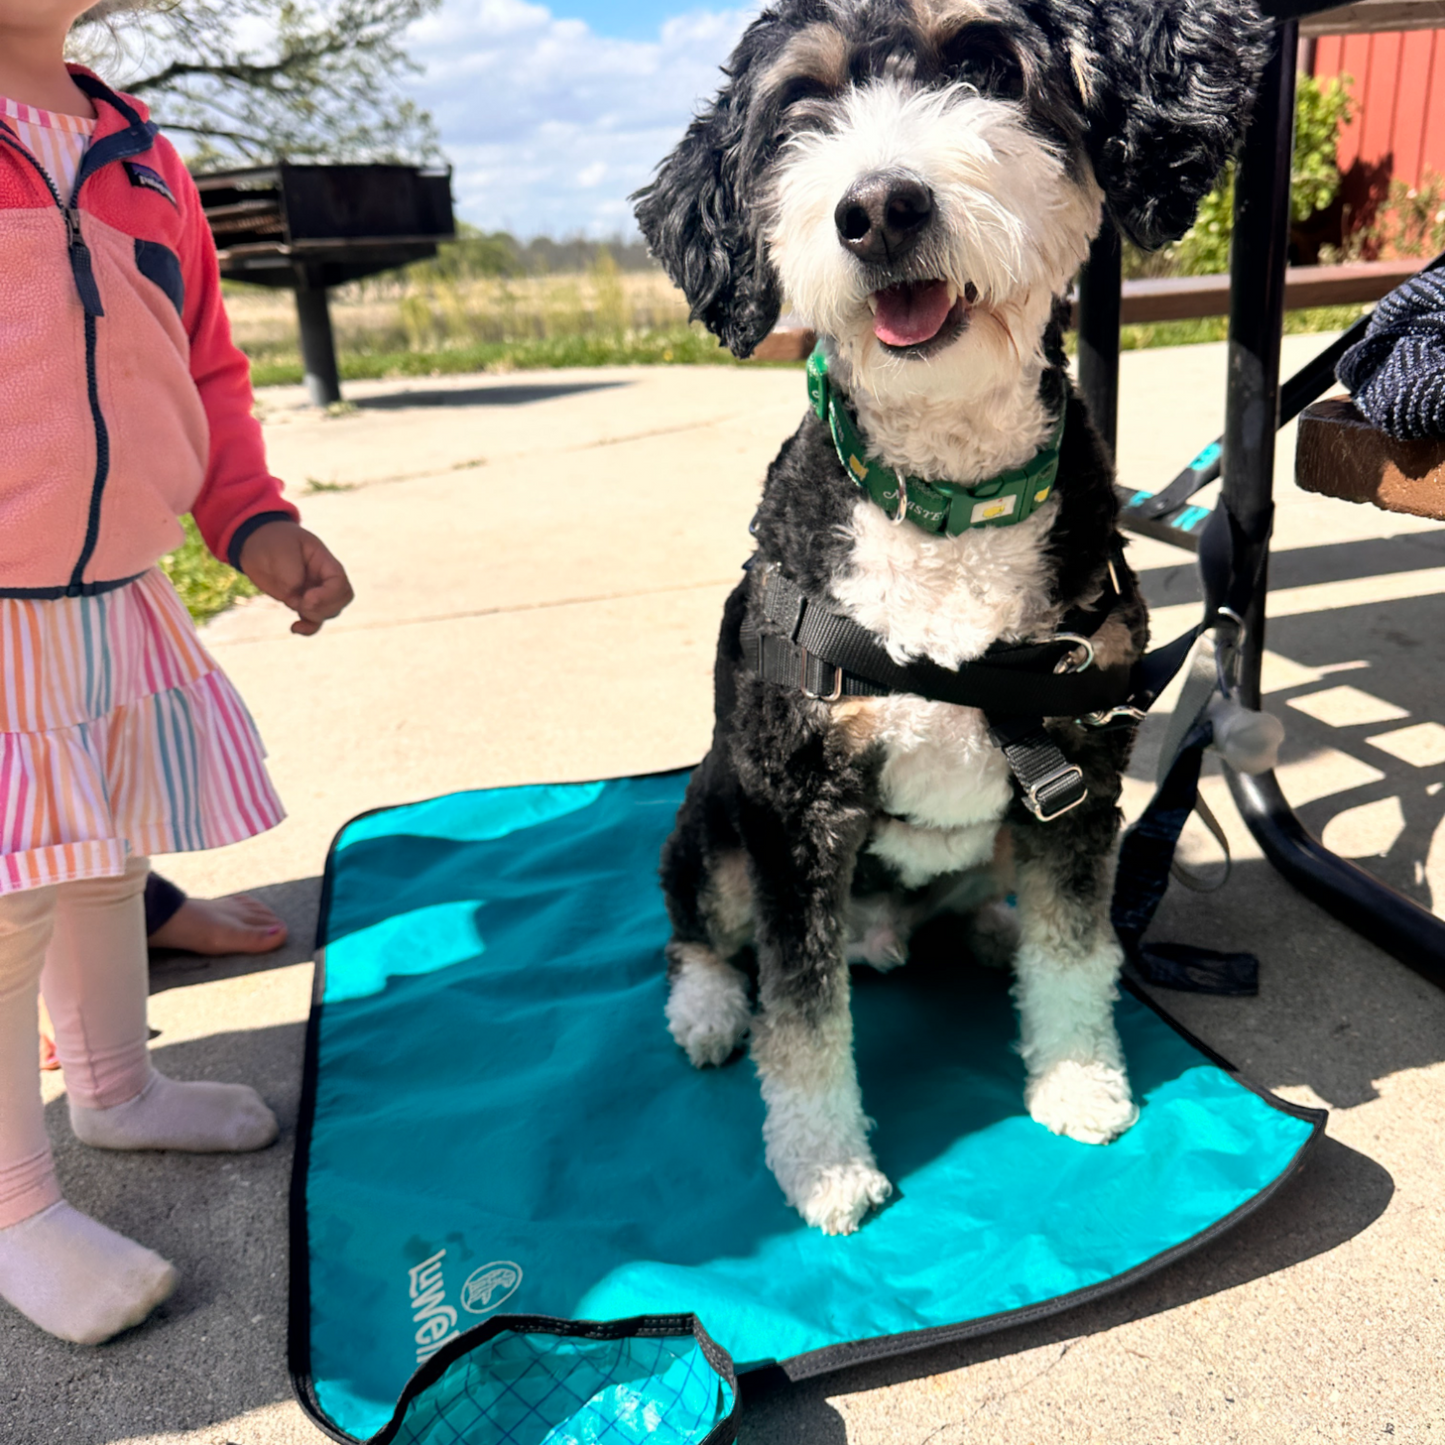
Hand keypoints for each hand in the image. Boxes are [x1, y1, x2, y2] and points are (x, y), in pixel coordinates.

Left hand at [237, 521, 353, 634]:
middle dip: (322, 608)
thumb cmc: (273, 541)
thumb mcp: (282, 551)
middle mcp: (323, 579)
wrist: (256, 544)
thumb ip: (291, 574)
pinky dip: (307, 628)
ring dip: (313, 617)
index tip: (306, 597)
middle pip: (339, 601)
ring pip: (328, 613)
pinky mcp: (301, 602)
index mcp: (324, 562)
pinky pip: (313, 621)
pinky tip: (293, 628)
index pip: (340, 583)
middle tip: (300, 603)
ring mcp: (313, 592)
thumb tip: (295, 596)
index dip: (328, 596)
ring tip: (293, 605)